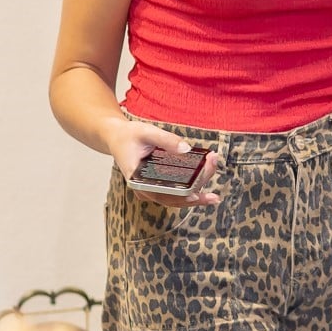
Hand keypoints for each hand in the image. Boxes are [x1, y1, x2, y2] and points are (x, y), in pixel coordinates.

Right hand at [105, 118, 220, 208]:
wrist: (117, 137)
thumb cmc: (129, 136)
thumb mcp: (146, 132)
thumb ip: (166, 140)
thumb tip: (187, 149)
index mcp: (137, 180)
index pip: (161, 193)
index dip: (179, 197)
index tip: (195, 195)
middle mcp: (145, 189)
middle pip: (174, 197)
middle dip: (196, 189)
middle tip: (212, 170)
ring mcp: (152, 189)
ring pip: (177, 197)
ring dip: (197, 189)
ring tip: (214, 181)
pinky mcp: (159, 185)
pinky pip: (176, 191)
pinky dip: (191, 186)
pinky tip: (205, 178)